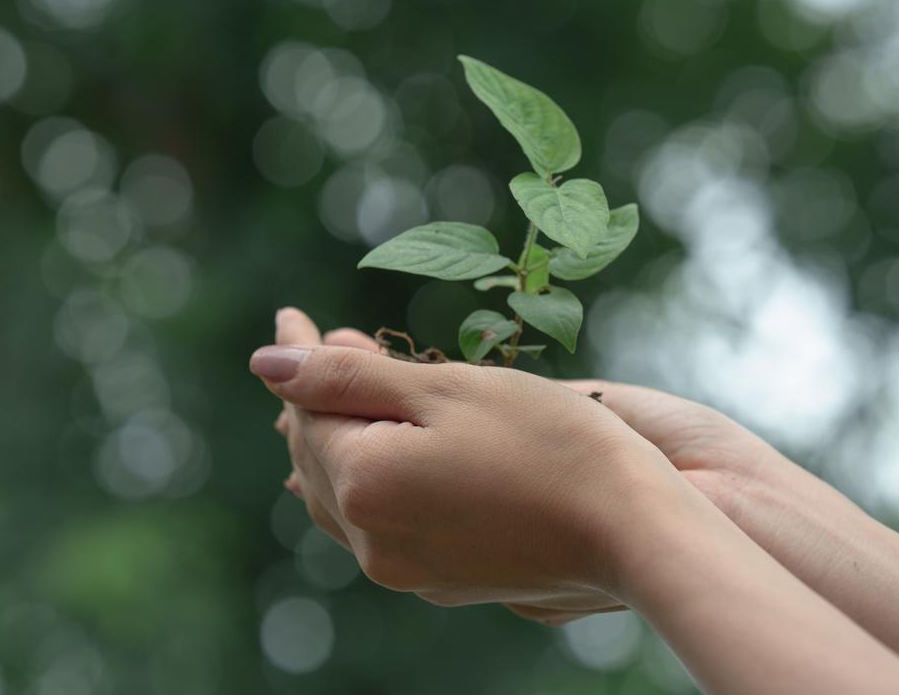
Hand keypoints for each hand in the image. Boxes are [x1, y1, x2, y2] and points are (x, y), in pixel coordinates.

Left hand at [252, 309, 690, 609]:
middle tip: (323, 340)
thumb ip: (346, 378)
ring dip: (342, 435)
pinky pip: (379, 519)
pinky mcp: (442, 580)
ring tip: (352, 384)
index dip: (298, 358)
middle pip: (317, 455)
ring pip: (344, 492)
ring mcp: (406, 569)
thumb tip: (265, 363)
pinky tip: (387, 447)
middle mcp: (372, 540)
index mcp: (364, 485)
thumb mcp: (443, 390)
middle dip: (316, 396)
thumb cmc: (547, 441)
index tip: (293, 317)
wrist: (633, 528)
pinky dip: (373, 472)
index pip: (305, 411)